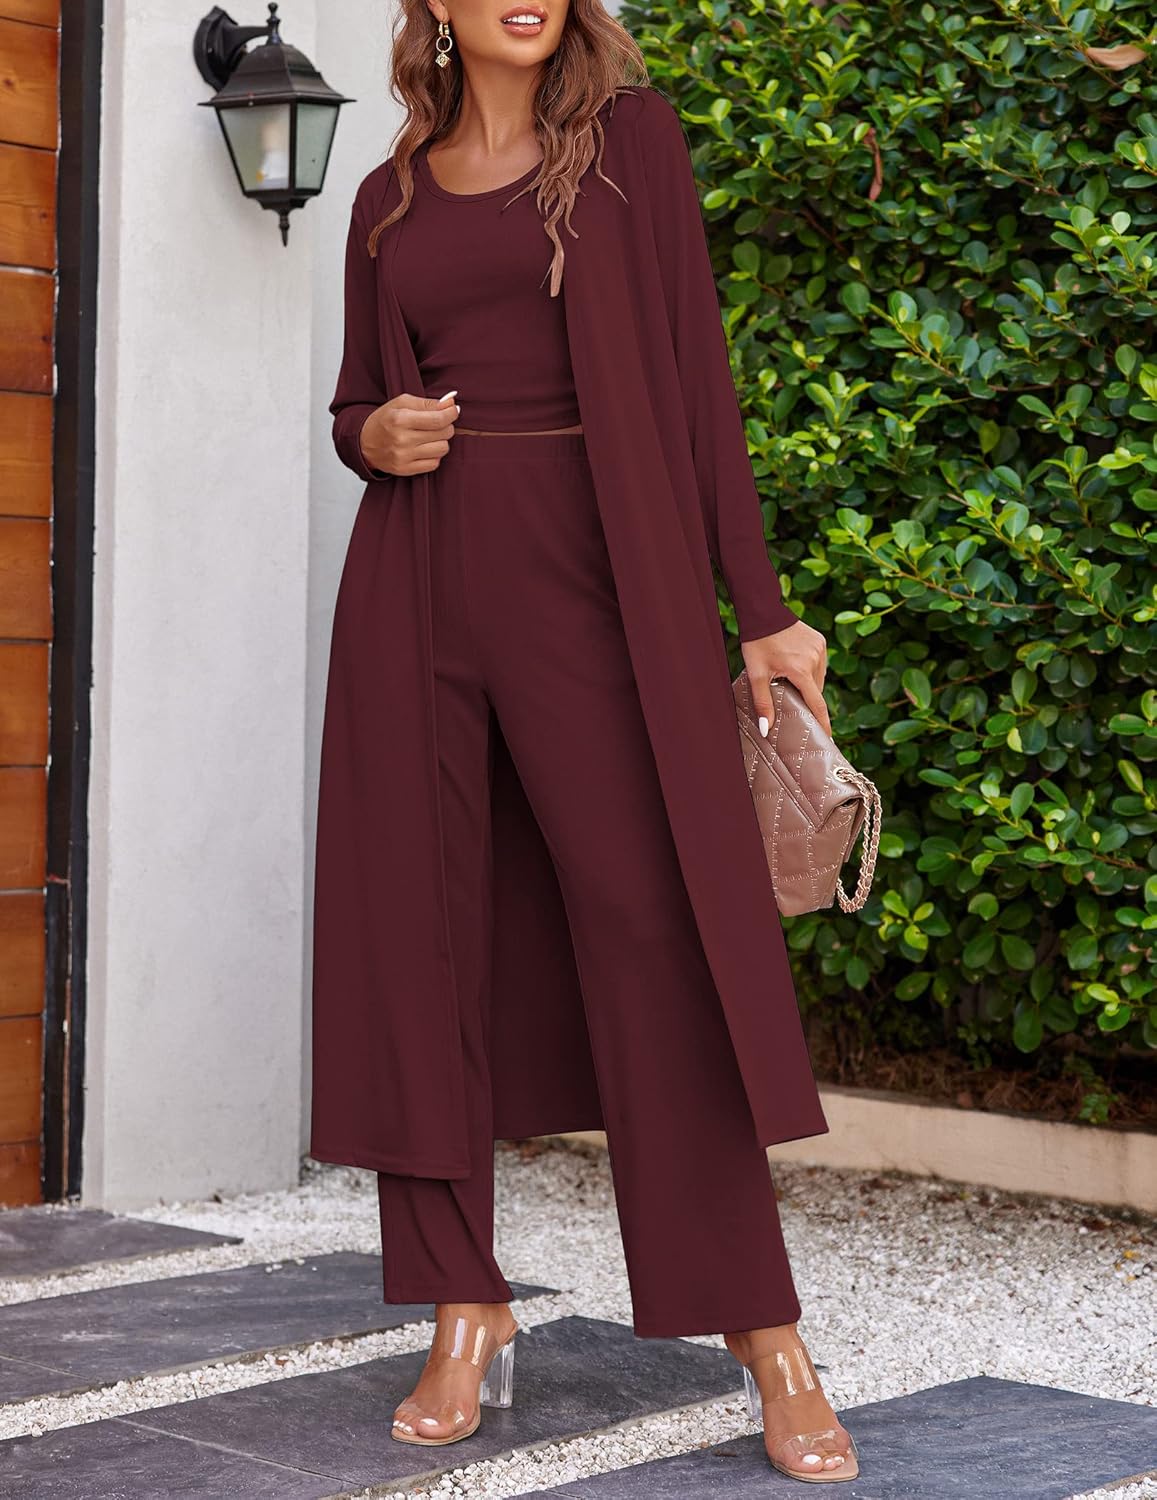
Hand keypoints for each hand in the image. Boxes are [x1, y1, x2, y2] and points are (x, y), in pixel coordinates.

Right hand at [359, 390, 458, 476]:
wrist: (364, 443)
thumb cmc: (385, 419)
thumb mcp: (402, 403)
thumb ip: (427, 402)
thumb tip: (451, 404)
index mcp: (401, 419)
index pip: (439, 419)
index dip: (452, 413)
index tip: (454, 411)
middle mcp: (402, 439)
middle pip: (444, 433)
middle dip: (446, 425)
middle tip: (437, 422)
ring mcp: (404, 457)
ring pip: (442, 449)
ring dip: (441, 441)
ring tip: (430, 436)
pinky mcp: (406, 470)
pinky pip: (434, 463)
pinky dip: (434, 455)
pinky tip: (424, 448)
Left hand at [740, 619, 830, 737]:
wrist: (763, 612)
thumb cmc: (757, 643)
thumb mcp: (756, 674)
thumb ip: (762, 702)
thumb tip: (766, 730)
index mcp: (800, 670)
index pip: (817, 704)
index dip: (822, 723)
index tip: (827, 738)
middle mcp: (815, 659)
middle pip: (815, 691)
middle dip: (806, 699)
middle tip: (793, 703)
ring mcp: (820, 649)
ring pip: (818, 677)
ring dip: (808, 684)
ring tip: (790, 680)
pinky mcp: (820, 641)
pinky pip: (819, 664)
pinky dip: (810, 670)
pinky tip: (795, 666)